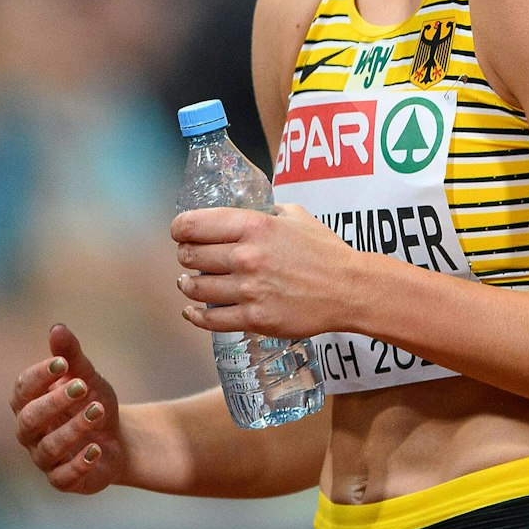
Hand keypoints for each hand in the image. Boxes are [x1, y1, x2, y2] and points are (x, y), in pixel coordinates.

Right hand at [11, 325, 121, 493]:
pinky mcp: (63, 480)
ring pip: (48, 448)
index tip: (62, 362)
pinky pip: (63, 477)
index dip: (39, 375)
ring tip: (98, 412)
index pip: (23, 388)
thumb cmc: (91, 401)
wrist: (117, 438)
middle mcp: (30, 432)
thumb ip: (71, 356)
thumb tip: (57, 328)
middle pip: (29, 419)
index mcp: (29, 402)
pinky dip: (79, 464)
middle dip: (54, 402)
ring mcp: (44, 458)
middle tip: (82, 387)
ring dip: (73, 429)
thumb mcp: (87, 376)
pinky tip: (97, 449)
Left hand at [172, 204, 362, 339]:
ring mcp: (249, 290)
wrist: (349, 289)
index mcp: (253, 225)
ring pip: (197, 287)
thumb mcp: (293, 215)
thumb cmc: (324, 250)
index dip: (180, 228)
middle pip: (190, 256)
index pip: (193, 224)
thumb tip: (242, 209)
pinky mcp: (255, 319)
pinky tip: (192, 311)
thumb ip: (264, 210)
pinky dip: (196, 316)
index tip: (180, 232)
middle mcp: (246, 256)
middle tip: (187, 257)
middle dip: (185, 256)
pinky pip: (211, 320)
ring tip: (188, 282)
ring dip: (187, 284)